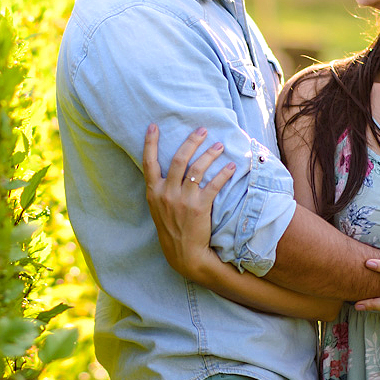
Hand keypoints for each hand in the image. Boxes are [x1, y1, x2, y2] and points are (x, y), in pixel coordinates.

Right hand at [142, 124, 235, 278]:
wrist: (184, 253)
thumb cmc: (171, 229)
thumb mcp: (158, 209)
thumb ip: (160, 189)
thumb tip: (168, 169)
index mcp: (153, 192)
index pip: (148, 162)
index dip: (150, 143)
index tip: (153, 126)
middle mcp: (166, 193)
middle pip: (178, 159)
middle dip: (191, 141)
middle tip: (202, 130)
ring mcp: (183, 200)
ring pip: (197, 168)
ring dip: (209, 154)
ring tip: (219, 145)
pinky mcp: (199, 207)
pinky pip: (213, 185)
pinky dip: (223, 173)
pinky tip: (231, 166)